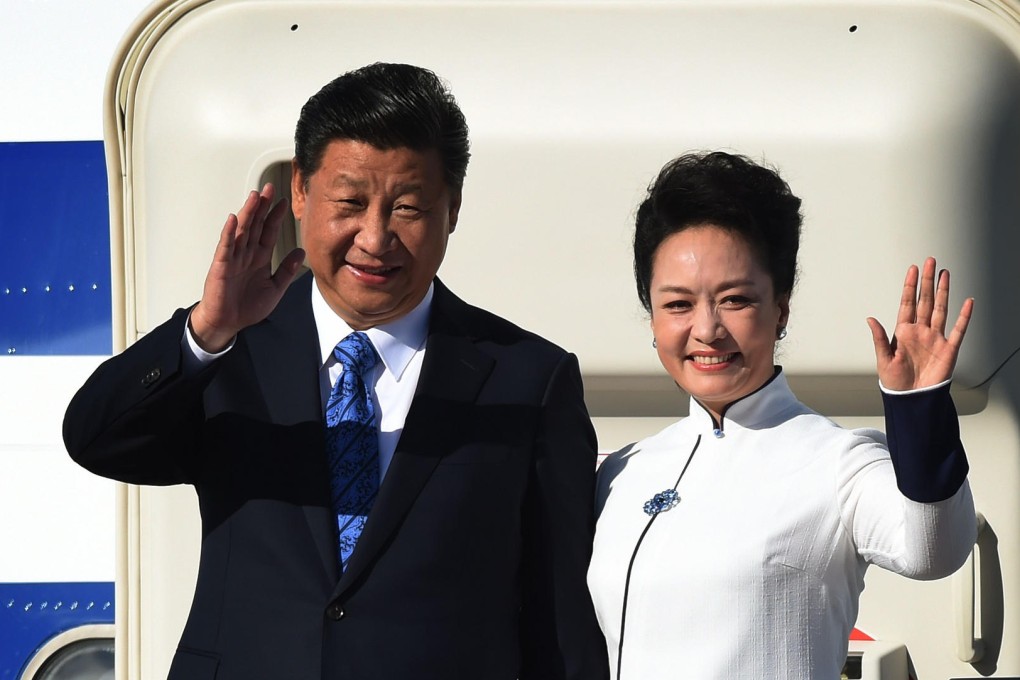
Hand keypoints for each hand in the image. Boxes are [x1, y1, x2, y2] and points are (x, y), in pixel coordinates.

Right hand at [189, 183, 304, 351]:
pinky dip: (228, 233)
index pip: (268, 232)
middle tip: (269, 188)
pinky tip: (232, 219)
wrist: (228, 323)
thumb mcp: (275, 288)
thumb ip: (287, 270)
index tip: (284, 202)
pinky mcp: (221, 266)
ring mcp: (233, 258)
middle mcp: (246, 254)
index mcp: (259, 258)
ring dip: (247, 213)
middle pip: (255, 225)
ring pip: (241, 231)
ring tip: (254, 197)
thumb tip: (300, 251)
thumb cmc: (247, 307)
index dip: (275, 217)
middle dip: (262, 207)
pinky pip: (225, 247)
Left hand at [867, 257, 973, 390]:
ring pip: (941, 309)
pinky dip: (964, 316)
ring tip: (945, 274)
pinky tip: (968, 302)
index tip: (913, 269)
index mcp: (903, 332)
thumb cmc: (895, 382)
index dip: (910, 286)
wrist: (911, 400)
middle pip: (925, 301)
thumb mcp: (883, 359)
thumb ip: (879, 338)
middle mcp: (920, 331)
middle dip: (927, 281)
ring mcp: (935, 338)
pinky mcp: (949, 349)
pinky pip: (959, 329)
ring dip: (943, 292)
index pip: (908, 303)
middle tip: (930, 262)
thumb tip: (870, 319)